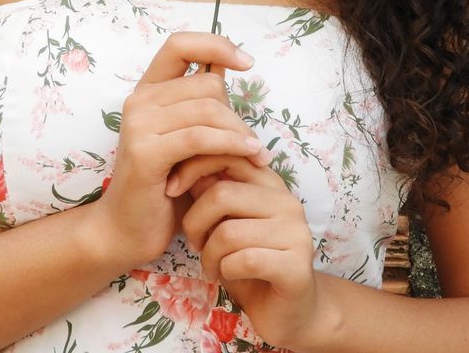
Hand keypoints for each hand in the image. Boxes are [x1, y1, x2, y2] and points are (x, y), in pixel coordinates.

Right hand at [95, 31, 262, 269]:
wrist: (127, 230)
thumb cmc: (164, 186)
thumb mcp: (188, 138)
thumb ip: (202, 104)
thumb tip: (230, 64)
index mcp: (148, 91)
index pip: (179, 44)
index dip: (215, 44)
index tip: (247, 62)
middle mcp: (139, 101)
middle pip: (207, 84)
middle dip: (237, 113)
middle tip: (250, 142)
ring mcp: (139, 124)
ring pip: (208, 110)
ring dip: (240, 134)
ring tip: (256, 154)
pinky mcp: (146, 152)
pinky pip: (200, 138)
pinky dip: (230, 145)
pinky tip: (249, 155)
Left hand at [167, 153, 320, 349]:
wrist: (285, 311)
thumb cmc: (248, 263)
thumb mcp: (224, 221)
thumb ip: (212, 193)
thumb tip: (182, 162)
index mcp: (271, 185)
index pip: (229, 156)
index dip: (194, 168)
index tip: (172, 189)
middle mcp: (287, 202)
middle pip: (222, 195)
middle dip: (195, 222)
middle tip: (195, 243)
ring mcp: (296, 233)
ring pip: (228, 232)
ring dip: (209, 254)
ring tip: (212, 266)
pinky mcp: (296, 266)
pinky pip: (244, 260)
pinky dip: (225, 270)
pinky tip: (227, 276)